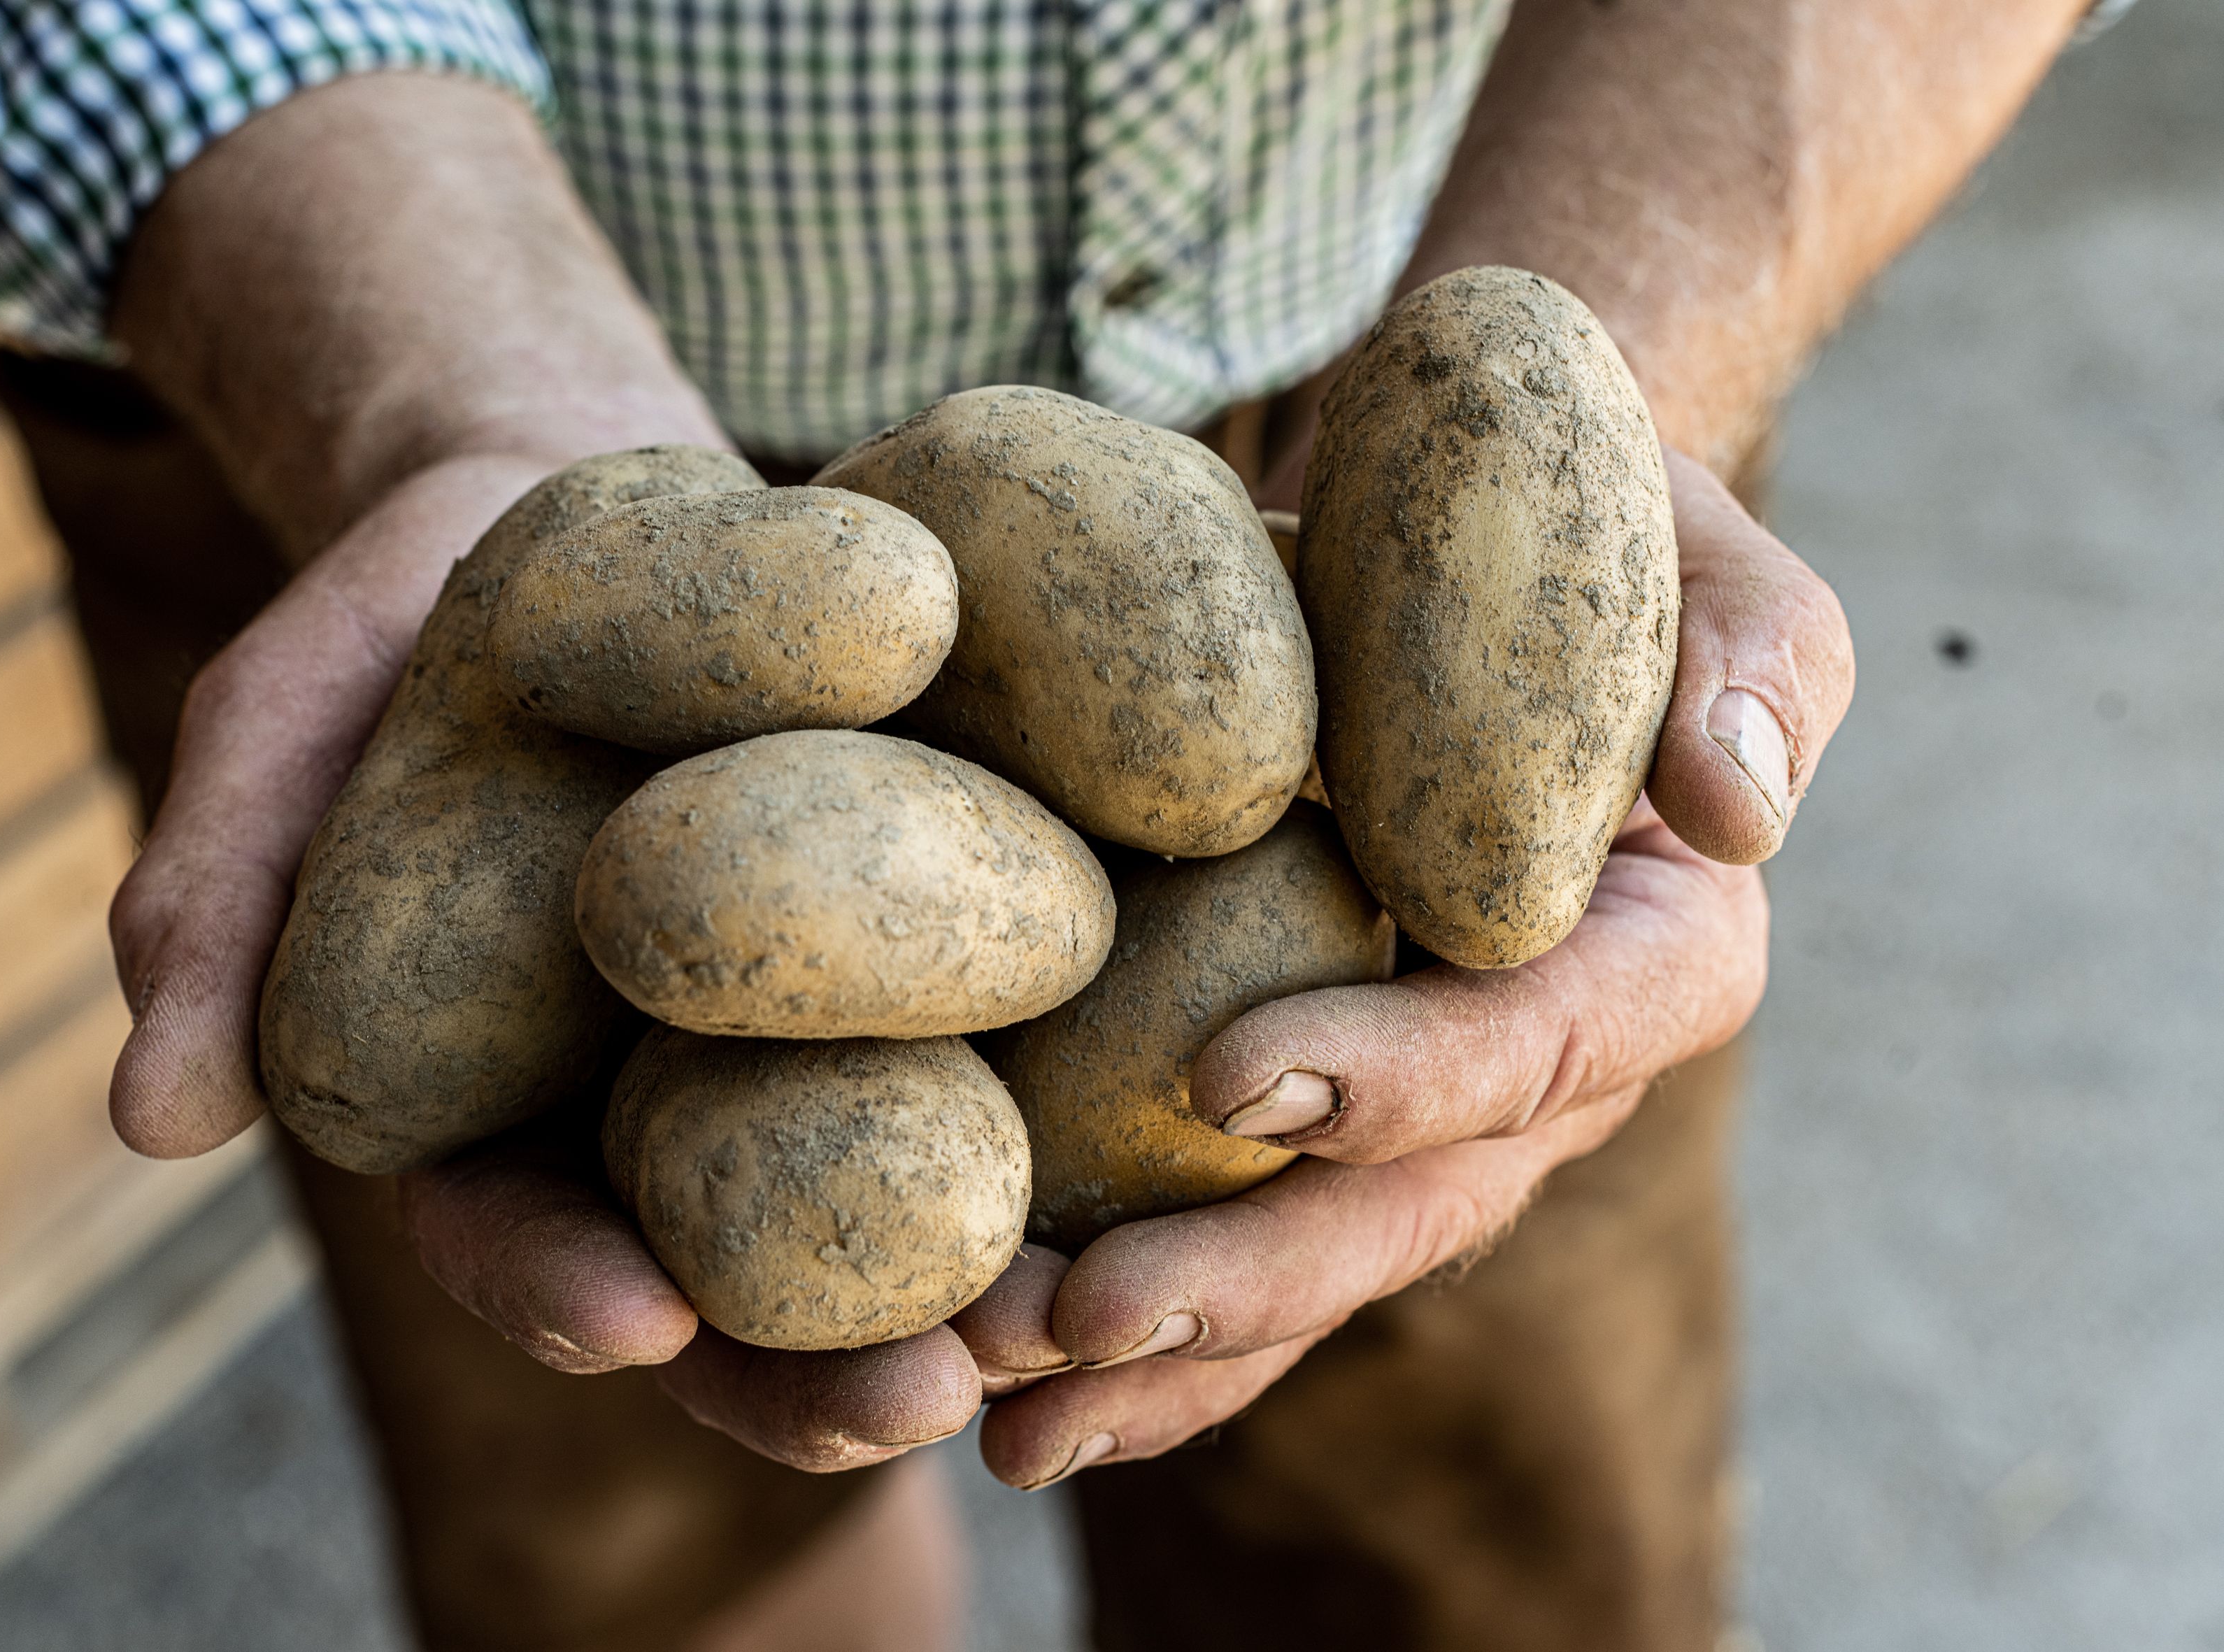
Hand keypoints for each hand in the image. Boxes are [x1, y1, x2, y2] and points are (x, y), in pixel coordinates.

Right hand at [105, 452, 985, 1468]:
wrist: (570, 488)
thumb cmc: (392, 622)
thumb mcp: (282, 727)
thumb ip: (218, 899)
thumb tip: (150, 1119)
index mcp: (492, 1097)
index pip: (519, 1235)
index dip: (569, 1292)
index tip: (644, 1325)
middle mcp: (656, 1094)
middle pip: (736, 1272)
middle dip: (818, 1362)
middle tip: (920, 1400)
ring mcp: (801, 1027)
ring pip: (888, 1191)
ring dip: (981, 1275)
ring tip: (1073, 1320)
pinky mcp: (922, 934)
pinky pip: (1001, 1028)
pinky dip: (1071, 1091)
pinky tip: (1171, 1120)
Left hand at [961, 453, 1851, 1487]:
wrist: (1431, 548)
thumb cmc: (1564, 523)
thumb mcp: (1686, 542)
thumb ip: (1748, 657)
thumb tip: (1734, 810)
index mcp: (1653, 954)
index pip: (1546, 1039)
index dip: (1410, 1078)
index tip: (1236, 1075)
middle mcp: (1541, 1073)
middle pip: (1410, 1209)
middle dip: (1249, 1274)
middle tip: (1076, 1314)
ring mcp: (1414, 1118)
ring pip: (1300, 1269)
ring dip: (1152, 1354)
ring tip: (994, 1403)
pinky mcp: (1294, 1115)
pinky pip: (1215, 1234)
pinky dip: (1115, 1328)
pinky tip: (980, 1388)